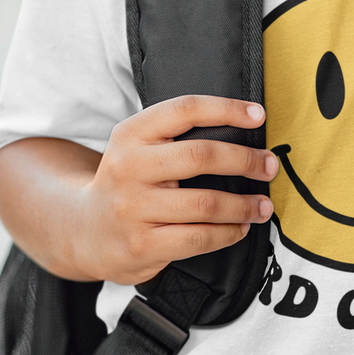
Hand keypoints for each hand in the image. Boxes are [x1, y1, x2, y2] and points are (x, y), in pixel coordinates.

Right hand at [74, 95, 276, 283]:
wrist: (84, 230)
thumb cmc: (128, 181)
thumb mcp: (138, 146)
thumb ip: (176, 135)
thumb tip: (244, 127)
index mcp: (131, 134)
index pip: (185, 109)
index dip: (227, 109)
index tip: (259, 115)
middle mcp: (129, 167)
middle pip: (200, 156)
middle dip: (245, 160)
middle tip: (269, 166)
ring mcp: (133, 209)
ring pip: (205, 203)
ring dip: (244, 204)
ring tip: (264, 205)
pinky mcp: (142, 245)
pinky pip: (198, 237)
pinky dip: (228, 233)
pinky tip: (240, 228)